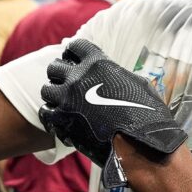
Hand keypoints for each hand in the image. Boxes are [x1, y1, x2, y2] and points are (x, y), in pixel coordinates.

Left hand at [38, 39, 186, 187]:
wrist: (140, 145)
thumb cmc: (146, 114)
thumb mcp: (138, 83)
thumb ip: (119, 75)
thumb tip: (114, 75)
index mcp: (97, 63)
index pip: (75, 46)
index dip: (74, 53)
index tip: (74, 59)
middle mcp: (78, 78)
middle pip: (55, 66)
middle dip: (60, 73)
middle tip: (67, 82)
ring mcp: (66, 100)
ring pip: (47, 89)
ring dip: (54, 94)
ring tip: (63, 102)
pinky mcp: (61, 121)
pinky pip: (45, 112)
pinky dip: (51, 114)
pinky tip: (59, 118)